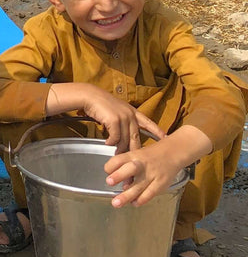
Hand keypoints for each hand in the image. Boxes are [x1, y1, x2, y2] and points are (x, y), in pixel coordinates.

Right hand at [48, 83, 162, 152]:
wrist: (89, 96)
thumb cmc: (100, 103)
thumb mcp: (116, 110)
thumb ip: (123, 120)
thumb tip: (124, 135)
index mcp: (132, 111)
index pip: (148, 122)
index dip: (157, 131)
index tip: (166, 138)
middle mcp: (130, 114)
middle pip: (136, 136)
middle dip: (136, 150)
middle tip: (137, 161)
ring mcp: (123, 117)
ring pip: (125, 139)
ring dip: (121, 148)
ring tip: (117, 155)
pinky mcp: (115, 121)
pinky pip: (115, 137)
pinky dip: (111, 142)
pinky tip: (107, 143)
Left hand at [105, 144, 183, 207]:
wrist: (173, 152)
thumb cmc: (150, 156)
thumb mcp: (136, 155)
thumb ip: (127, 168)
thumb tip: (120, 184)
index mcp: (133, 155)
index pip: (119, 159)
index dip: (110, 165)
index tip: (106, 172)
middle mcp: (142, 164)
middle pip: (130, 168)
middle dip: (119, 175)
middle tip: (109, 182)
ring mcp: (152, 174)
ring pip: (139, 185)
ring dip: (127, 195)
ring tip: (116, 203)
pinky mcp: (161, 183)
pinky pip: (151, 192)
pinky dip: (142, 199)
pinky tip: (134, 203)